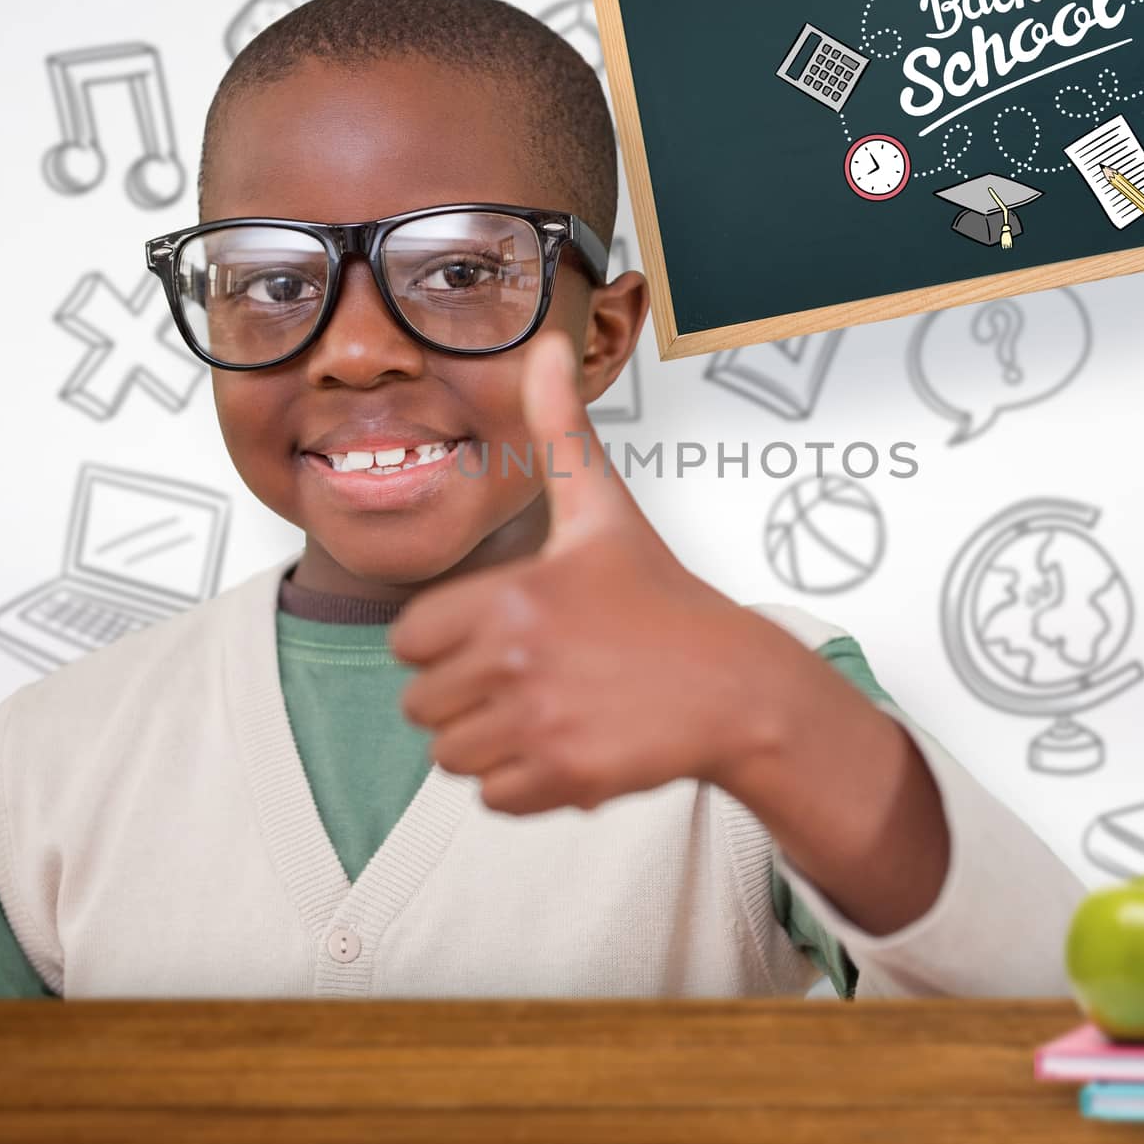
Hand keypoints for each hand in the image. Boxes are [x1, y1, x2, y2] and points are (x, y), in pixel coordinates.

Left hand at [389, 329, 812, 815]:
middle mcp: (513, 663)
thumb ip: (560, 431)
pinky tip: (567, 743)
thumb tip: (546, 345)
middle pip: (422, 703)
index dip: (446, 637)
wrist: (736, 685)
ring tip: (548, 708)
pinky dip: (522, 783)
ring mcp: (538, 727)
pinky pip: (492, 798)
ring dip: (490, 740)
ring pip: (450, 756)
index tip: (500, 630)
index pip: (407, 640)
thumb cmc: (663, 600)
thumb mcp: (604, 510)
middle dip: (466, 694)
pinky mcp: (562, 780)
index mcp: (508, 597)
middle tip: (532, 673)